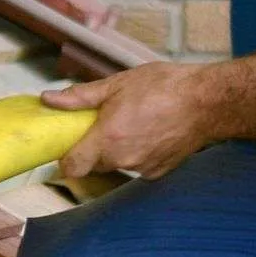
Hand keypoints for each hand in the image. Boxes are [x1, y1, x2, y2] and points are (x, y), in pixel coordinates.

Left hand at [41, 62, 217, 179]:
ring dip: (115, 150)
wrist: (207, 101)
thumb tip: (48, 99)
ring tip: (130, 123)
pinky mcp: (158, 172)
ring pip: (116, 165)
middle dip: (92, 148)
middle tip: (102, 123)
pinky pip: (136, 166)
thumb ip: (80, 97)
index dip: (65, 159)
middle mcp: (123, 159)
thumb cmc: (163, 87)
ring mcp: (142, 169)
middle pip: (93, 164)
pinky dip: (136, 153)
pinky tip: (148, 132)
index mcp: (107, 138)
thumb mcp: (117, 84)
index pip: (72, 167)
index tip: (67, 145)